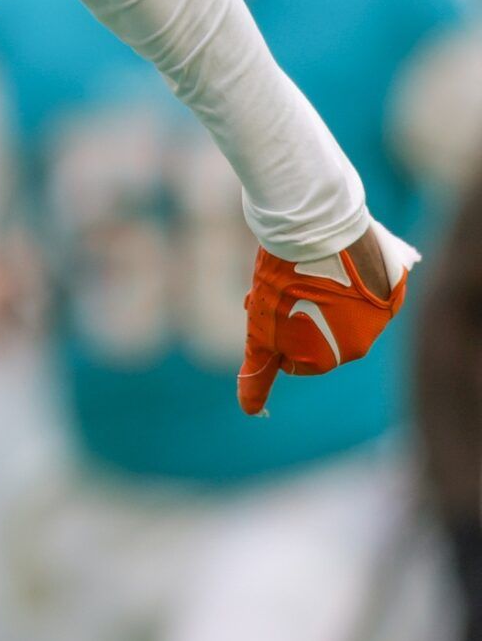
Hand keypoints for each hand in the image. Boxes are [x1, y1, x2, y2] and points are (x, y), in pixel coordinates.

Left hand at [237, 224, 414, 414]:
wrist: (317, 229)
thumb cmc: (283, 283)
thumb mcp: (262, 329)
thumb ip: (259, 371)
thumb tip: (250, 410)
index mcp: (336, 357)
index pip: (295, 357)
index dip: (274, 331)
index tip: (267, 306)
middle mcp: (366, 340)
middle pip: (316, 333)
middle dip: (294, 315)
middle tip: (280, 286)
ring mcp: (382, 311)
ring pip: (338, 310)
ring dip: (318, 296)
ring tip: (302, 270)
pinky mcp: (391, 282)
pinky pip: (361, 287)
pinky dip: (344, 278)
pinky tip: (329, 260)